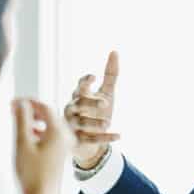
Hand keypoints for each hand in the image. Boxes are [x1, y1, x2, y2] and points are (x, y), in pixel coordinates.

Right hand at [13, 98, 74, 193]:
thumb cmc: (32, 173)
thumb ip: (22, 120)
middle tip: (13, 109)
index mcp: (58, 131)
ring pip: (50, 124)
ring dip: (34, 120)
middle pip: (48, 114)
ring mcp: (65, 144)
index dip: (28, 101)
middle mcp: (65, 136)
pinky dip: (39, 130)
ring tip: (18, 120)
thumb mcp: (23, 143)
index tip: (13, 102)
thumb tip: (21, 103)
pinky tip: (28, 134)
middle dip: (31, 109)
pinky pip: (51, 134)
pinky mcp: (61, 152)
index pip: (45, 106)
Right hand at [64, 51, 120, 168]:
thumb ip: (110, 74)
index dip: (85, 82)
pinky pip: (91, 140)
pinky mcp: (79, 141)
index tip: (94, 77)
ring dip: (95, 122)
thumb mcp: (106, 92)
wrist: (92, 139)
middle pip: (78, 104)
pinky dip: (105, 138)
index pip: (80, 87)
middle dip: (91, 102)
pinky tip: (120, 135)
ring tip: (109, 122)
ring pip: (82, 123)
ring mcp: (74, 126)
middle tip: (106, 102)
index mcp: (79, 96)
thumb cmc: (97, 111)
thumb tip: (114, 51)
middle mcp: (73, 110)